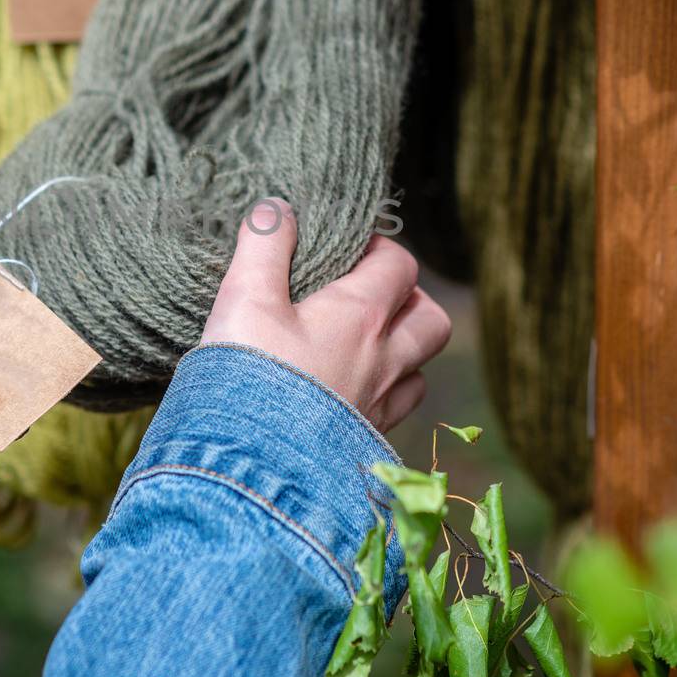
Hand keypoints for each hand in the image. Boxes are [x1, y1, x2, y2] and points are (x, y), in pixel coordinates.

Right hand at [201, 200, 451, 432]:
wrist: (250, 469)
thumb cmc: (247, 376)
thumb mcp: (244, 298)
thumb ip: (263, 246)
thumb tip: (278, 207)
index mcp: (362, 315)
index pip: (400, 264)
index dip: (380, 249)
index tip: (348, 249)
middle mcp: (384, 360)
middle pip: (432, 319)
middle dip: (410, 301)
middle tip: (368, 297)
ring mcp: (379, 407)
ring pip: (419, 371)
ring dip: (403, 353)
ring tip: (363, 347)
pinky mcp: (366, 445)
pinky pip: (395, 414)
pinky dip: (383, 398)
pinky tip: (348, 395)